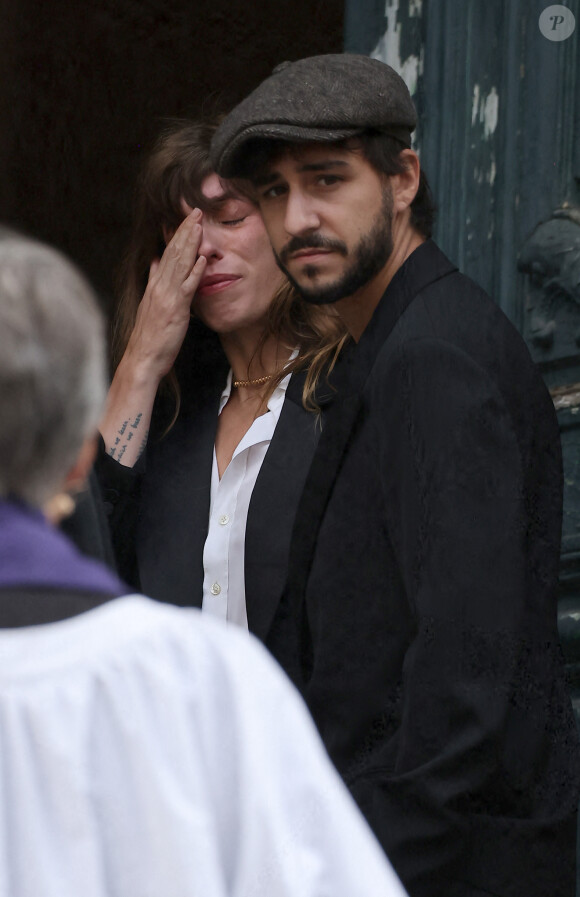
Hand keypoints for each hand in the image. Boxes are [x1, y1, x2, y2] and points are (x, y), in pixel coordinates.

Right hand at [125, 209, 206, 381]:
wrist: (142, 359)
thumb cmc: (149, 337)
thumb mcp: (150, 305)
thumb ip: (154, 282)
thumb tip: (155, 262)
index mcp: (155, 285)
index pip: (167, 253)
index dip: (177, 234)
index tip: (187, 218)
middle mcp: (159, 286)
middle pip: (173, 252)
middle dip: (185, 230)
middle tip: (196, 210)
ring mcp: (167, 296)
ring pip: (179, 263)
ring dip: (190, 242)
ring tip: (199, 223)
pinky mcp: (175, 309)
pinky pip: (186, 286)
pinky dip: (194, 271)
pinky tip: (202, 257)